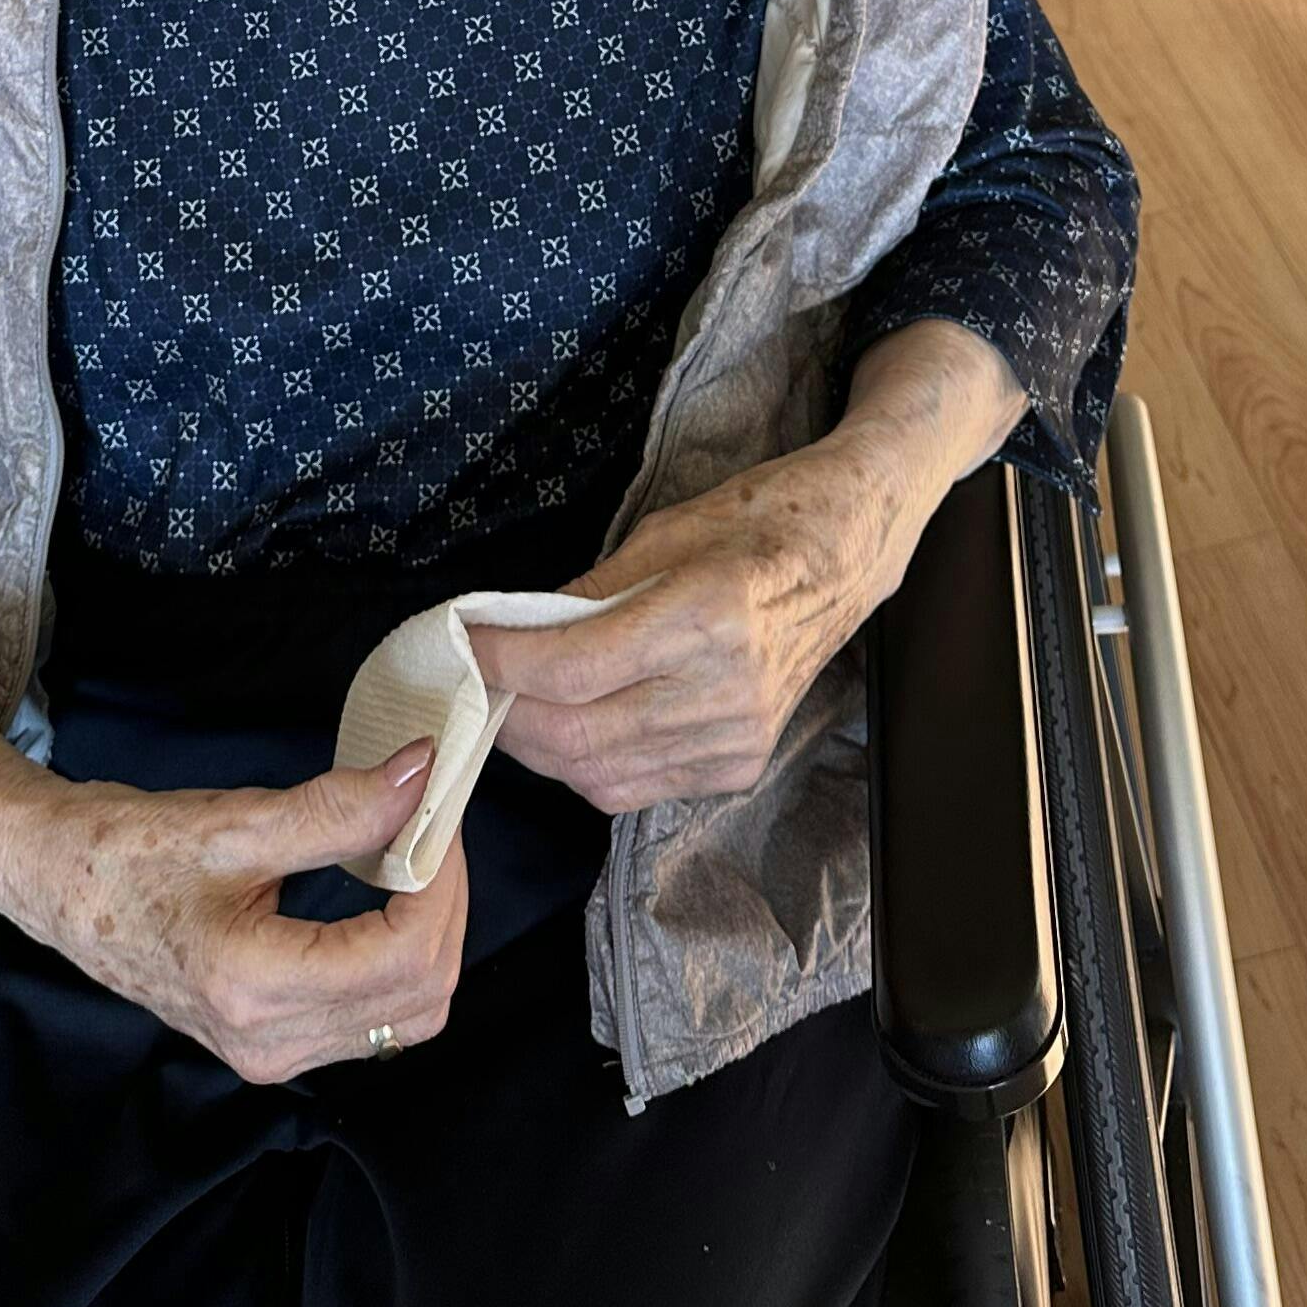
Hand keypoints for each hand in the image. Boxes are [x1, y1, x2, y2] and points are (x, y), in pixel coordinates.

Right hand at [5, 748, 469, 1082]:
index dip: (441, 878)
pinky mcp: (275, 1045)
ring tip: (409, 856)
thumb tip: (423, 774)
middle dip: (445, 904)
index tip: (436, 809)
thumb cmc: (130, 851)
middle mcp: (270, 1044)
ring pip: (407, 1017)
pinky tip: (380, 895)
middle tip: (430, 825)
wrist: (61, 889)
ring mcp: (273, 1055)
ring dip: (430, 934)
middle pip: (420, 995)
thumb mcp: (235, 820)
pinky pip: (374, 1019)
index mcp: (253, 989)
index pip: (403, 955)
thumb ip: (338, 807)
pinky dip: (400, 957)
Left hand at [472, 434, 911, 812]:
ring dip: (541, 747)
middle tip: (471, 684)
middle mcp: (724, 691)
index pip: (572, 668)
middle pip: (578, 736)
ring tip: (511, 706)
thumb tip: (517, 633)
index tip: (459, 646)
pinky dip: (588, 765)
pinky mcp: (740, 766)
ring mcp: (737, 739)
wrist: (846, 554)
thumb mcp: (664, 531)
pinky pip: (638, 786)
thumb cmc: (758, 520)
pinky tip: (571, 727)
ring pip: (600, 774)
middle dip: (508, 715)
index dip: (502, 665)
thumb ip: (588, 591)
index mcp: (706, 617)